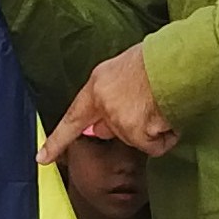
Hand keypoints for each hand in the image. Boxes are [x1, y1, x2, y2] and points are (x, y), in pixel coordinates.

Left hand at [39, 46, 175, 161]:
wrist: (177, 60)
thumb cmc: (159, 59)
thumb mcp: (125, 67)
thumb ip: (112, 93)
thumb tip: (107, 120)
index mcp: (97, 85)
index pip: (72, 118)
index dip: (56, 141)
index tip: (42, 159)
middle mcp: (104, 104)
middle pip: (109, 131)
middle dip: (127, 126)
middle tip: (148, 104)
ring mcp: (119, 120)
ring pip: (136, 139)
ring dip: (154, 127)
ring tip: (163, 102)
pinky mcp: (138, 132)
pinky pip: (154, 147)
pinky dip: (166, 137)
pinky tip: (171, 115)